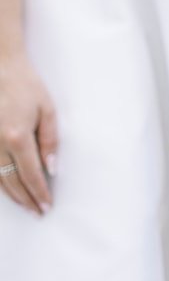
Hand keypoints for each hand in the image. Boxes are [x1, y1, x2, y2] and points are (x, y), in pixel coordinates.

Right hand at [0, 50, 56, 213]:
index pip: (31, 175)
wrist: (0, 68)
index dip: (39, 193)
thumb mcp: (47, 110)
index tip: (47, 206)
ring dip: (12, 196)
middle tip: (38, 212)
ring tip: (26, 205)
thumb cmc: (26, 86)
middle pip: (12, 183)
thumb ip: (50, 141)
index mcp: (17, 137)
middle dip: (26, 200)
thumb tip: (51, 169)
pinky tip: (7, 189)